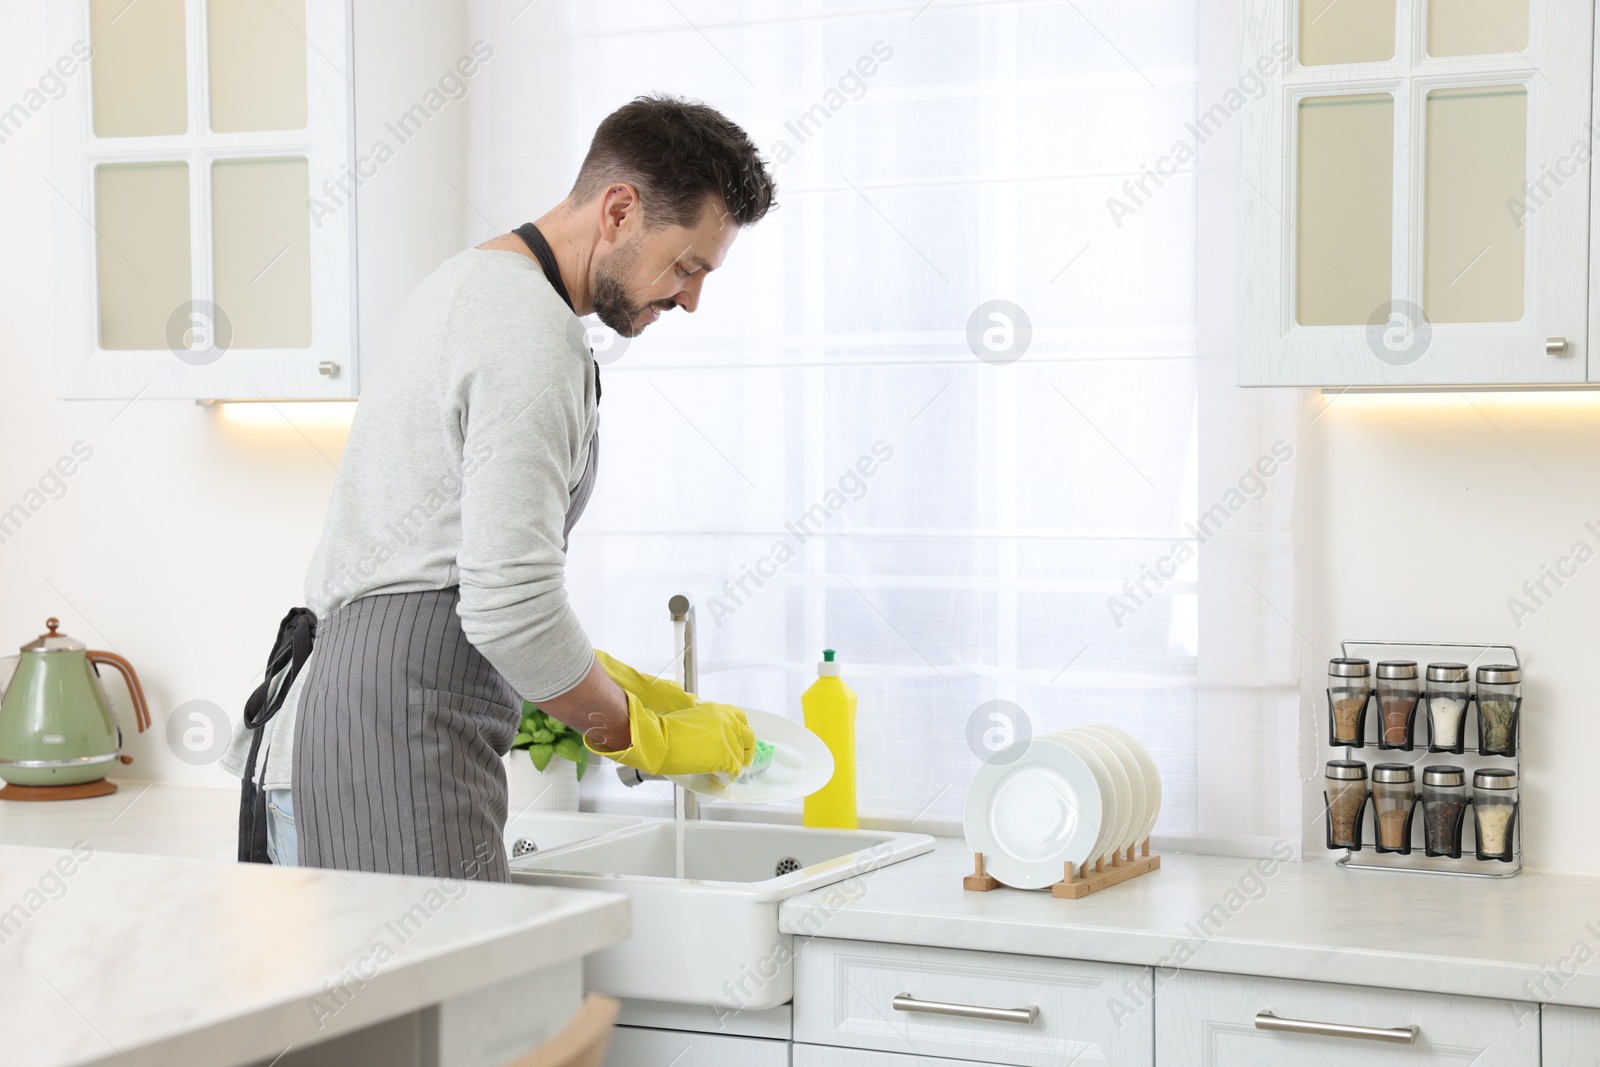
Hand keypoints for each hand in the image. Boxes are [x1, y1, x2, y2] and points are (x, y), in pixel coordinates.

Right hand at [587, 650, 754, 776]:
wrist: (656, 739)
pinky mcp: (726, 756)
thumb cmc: (663, 729)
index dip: (741, 734)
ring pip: (740, 758)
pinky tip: (714, 780)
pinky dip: (724, 779)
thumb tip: (708, 739)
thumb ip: (705, 724)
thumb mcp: (689, 718)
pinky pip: (732, 772)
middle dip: (745, 752)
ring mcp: (728, 738)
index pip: (740, 718)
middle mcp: (727, 721)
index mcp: (717, 710)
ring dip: (731, 768)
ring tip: (719, 776)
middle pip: (749, 737)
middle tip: (739, 764)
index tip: (738, 744)